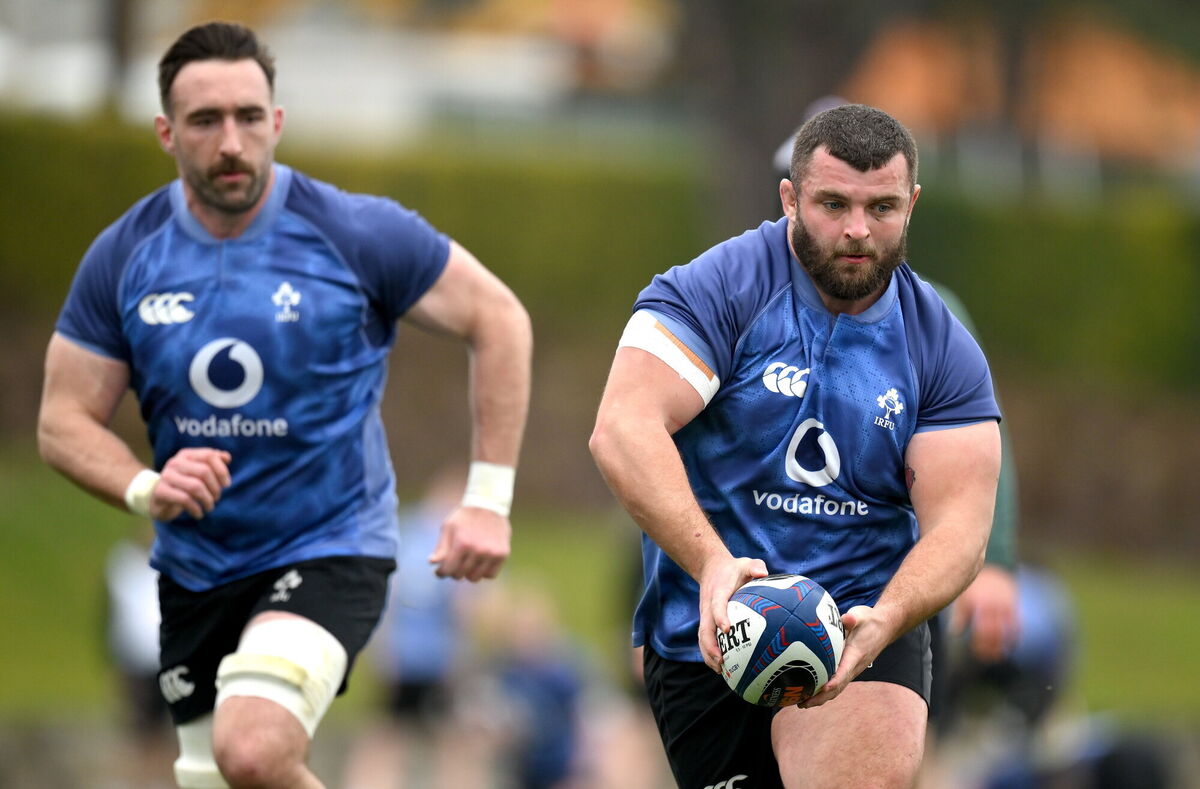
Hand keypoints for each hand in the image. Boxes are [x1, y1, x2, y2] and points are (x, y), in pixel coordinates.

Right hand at [150, 447, 232, 520]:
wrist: (155, 498)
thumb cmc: (182, 484)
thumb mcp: (197, 471)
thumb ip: (213, 462)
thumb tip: (227, 457)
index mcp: (186, 454)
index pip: (209, 455)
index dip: (222, 470)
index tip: (226, 484)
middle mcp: (175, 462)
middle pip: (204, 471)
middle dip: (215, 487)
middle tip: (217, 498)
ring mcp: (167, 476)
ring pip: (195, 486)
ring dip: (207, 499)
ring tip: (209, 507)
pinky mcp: (161, 491)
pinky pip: (185, 499)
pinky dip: (196, 508)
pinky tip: (199, 514)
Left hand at [428, 505, 510, 580]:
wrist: (489, 504)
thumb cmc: (464, 516)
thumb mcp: (448, 527)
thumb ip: (440, 547)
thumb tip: (432, 563)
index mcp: (462, 543)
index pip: (448, 570)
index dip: (441, 573)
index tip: (440, 571)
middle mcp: (478, 550)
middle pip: (460, 575)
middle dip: (454, 571)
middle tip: (454, 564)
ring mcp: (492, 553)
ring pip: (475, 578)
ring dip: (469, 573)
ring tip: (467, 563)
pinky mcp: (503, 554)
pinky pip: (491, 575)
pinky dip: (484, 572)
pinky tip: (480, 563)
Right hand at [697, 555, 767, 672]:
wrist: (711, 567)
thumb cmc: (733, 568)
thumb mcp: (745, 562)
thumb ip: (754, 566)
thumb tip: (763, 573)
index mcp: (717, 592)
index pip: (716, 605)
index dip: (720, 616)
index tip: (727, 629)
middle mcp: (708, 606)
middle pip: (705, 629)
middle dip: (711, 646)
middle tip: (722, 661)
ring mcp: (705, 616)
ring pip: (702, 638)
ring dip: (708, 654)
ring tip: (721, 671)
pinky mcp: (706, 622)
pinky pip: (706, 640)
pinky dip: (710, 654)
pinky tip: (722, 668)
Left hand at [800, 604, 890, 707]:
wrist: (885, 627)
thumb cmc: (870, 621)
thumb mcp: (861, 615)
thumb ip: (853, 618)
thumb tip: (847, 618)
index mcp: (856, 655)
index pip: (845, 671)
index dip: (834, 681)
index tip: (822, 688)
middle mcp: (855, 666)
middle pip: (838, 686)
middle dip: (821, 697)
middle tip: (803, 703)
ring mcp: (852, 669)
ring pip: (837, 688)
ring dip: (821, 698)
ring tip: (802, 704)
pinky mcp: (849, 668)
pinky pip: (837, 683)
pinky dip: (825, 691)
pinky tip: (811, 692)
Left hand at [949, 565, 1018, 662]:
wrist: (989, 568)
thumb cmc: (973, 586)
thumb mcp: (963, 598)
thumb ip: (960, 615)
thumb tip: (955, 633)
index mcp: (980, 604)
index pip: (982, 629)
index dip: (982, 643)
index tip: (980, 653)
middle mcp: (994, 605)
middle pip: (995, 631)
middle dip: (992, 646)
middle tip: (989, 658)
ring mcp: (1006, 604)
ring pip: (1007, 629)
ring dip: (1005, 643)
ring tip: (1001, 655)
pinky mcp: (1013, 603)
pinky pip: (1016, 622)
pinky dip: (1015, 634)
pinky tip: (1012, 644)